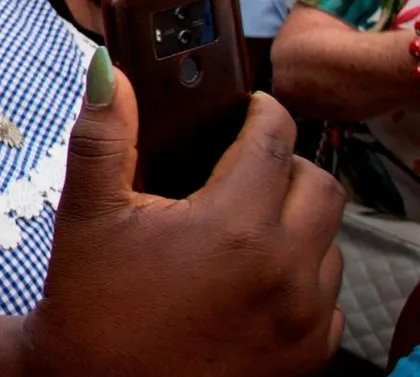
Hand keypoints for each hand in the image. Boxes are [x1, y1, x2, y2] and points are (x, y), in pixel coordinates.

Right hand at [24, 52, 343, 376]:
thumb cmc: (90, 301)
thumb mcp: (89, 211)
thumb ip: (103, 135)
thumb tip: (109, 72)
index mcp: (233, 226)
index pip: (275, 140)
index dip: (263, 113)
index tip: (251, 108)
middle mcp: (283, 271)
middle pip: (319, 187)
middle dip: (287, 166)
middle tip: (247, 166)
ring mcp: (302, 319)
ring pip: (330, 243)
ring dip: (297, 224)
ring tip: (246, 225)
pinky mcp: (306, 356)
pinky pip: (329, 299)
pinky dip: (302, 279)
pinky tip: (254, 278)